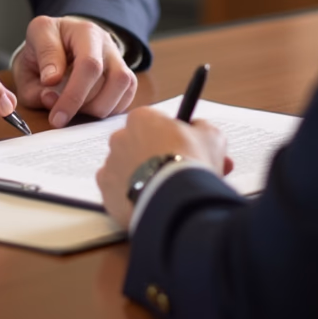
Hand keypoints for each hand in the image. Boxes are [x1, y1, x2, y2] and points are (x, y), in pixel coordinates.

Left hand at [13, 15, 136, 128]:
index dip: (73, 95)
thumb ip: (36, 76)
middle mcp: (104, 40)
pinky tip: (87, 109)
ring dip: (100, 107)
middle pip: (114, 77)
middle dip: (86, 105)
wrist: (55, 41)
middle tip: (60, 119)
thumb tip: (50, 97)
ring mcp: (116, 55)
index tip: (55, 116)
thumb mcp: (28, 53)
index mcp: (81, 31)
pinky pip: (127, 93)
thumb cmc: (41, 48)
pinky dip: (110, 108)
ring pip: (124, 85)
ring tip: (75, 110)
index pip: (88, 64)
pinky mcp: (123, 71)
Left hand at [96, 107, 229, 229]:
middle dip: (156, 157)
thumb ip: (202, 128)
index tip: (185, 151)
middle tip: (177, 174)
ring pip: (127, 168)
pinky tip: (148, 201)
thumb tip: (198, 128)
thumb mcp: (211, 136)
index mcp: (142, 118)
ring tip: (164, 192)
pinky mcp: (106, 190)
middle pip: (139, 145)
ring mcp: (111, 163)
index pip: (154, 124)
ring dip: (142, 176)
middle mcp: (120, 136)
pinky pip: (117, 190)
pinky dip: (130, 195)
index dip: (171, 139)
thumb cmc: (192, 162)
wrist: (175, 199)